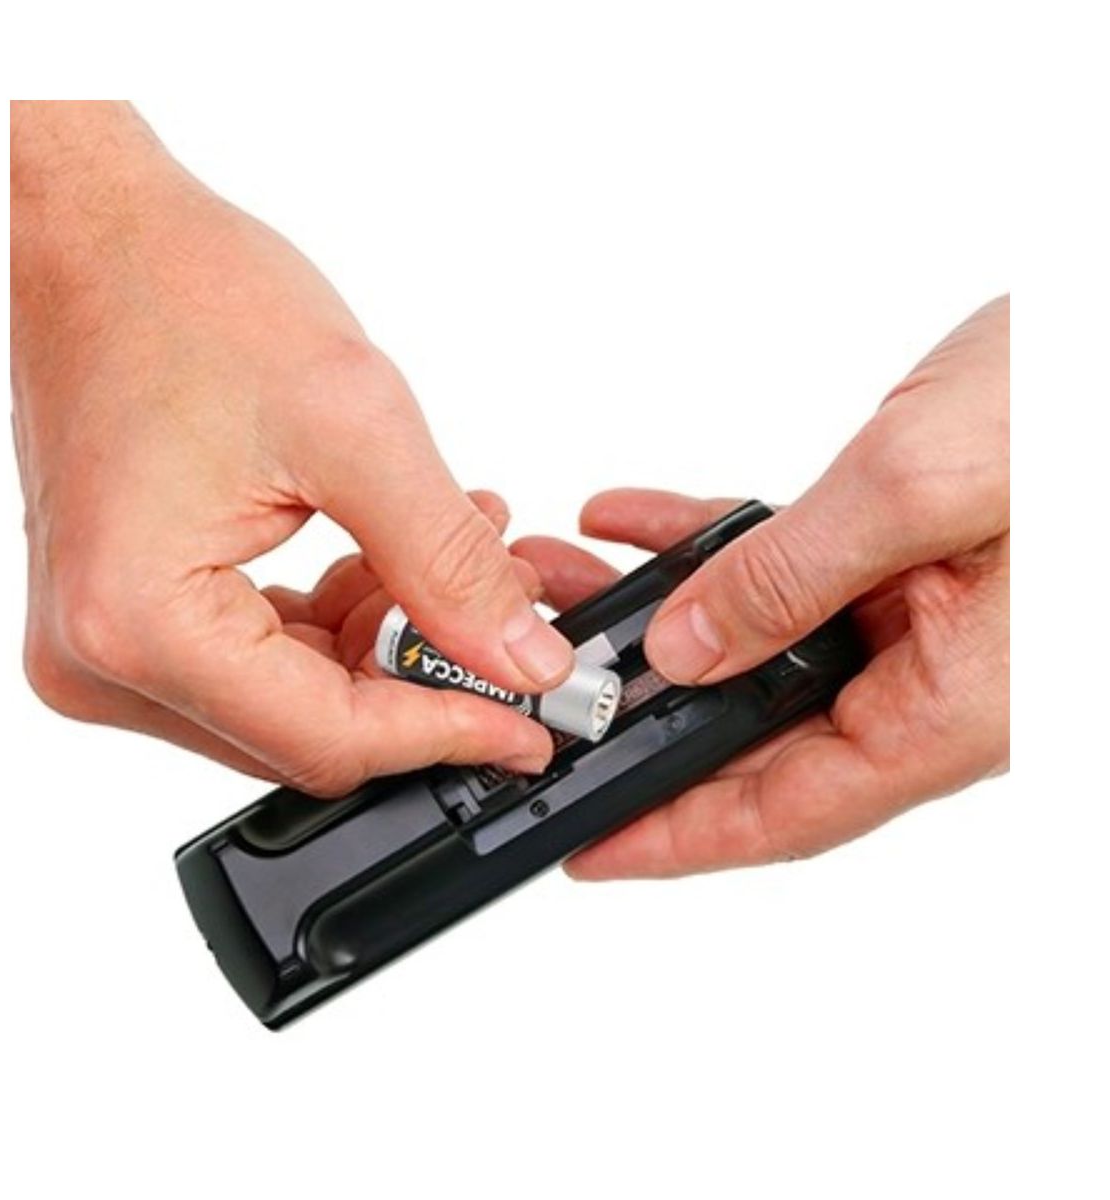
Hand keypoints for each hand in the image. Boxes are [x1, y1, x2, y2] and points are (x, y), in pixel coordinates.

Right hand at [10, 102, 569, 792]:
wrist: (91, 238)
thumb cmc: (180, 294)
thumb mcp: (355, 426)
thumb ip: (448, 564)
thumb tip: (520, 662)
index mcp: (138, 621)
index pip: (329, 738)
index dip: (448, 733)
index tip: (531, 726)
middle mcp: (101, 657)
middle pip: (311, 731)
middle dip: (423, 681)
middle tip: (506, 622)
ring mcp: (109, 641)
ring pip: (296, 700)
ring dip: (387, 643)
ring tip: (454, 556)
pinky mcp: (131, 614)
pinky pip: (262, 659)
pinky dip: (339, 620)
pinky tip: (390, 557)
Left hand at [513, 296, 1008, 877]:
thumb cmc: (1078, 404)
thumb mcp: (915, 490)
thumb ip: (790, 579)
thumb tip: (688, 651)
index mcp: (953, 703)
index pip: (790, 806)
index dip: (680, 835)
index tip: (593, 847)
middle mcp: (931, 676)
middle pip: (758, 734)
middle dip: (643, 709)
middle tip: (549, 694)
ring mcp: (914, 618)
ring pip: (757, 649)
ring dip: (658, 619)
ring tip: (566, 589)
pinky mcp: (899, 559)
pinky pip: (783, 576)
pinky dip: (708, 553)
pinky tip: (633, 527)